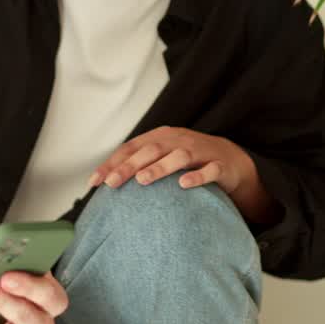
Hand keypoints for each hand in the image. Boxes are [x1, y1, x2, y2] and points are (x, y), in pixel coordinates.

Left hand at [88, 126, 277, 221]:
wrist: (230, 159)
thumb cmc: (187, 160)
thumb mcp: (161, 157)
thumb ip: (137, 166)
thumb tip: (104, 185)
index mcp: (159, 138)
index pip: (130, 148)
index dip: (111, 163)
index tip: (94, 182)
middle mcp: (177, 141)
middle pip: (150, 150)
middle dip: (129, 166)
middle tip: (112, 182)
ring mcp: (199, 152)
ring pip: (178, 156)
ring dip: (159, 167)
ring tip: (142, 180)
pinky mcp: (219, 165)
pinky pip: (209, 170)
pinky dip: (197, 176)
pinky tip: (184, 184)